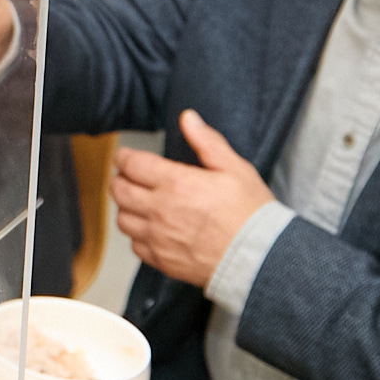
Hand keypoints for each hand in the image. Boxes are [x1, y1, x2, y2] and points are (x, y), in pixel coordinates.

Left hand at [110, 110, 274, 288]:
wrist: (262, 259)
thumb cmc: (251, 215)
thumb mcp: (235, 168)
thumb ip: (207, 141)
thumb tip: (188, 118)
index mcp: (176, 183)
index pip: (132, 164)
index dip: (123, 157)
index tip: (124, 156)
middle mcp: (161, 210)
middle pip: (119, 190)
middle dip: (118, 179)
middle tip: (124, 176)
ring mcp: (159, 238)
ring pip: (123, 219)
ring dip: (125, 208)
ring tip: (136, 202)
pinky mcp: (163, 261)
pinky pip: (135, 246)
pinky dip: (137, 236)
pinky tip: (149, 229)